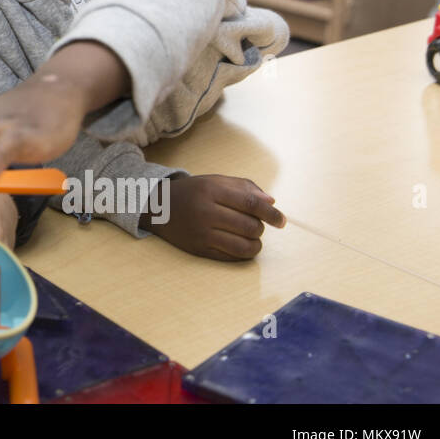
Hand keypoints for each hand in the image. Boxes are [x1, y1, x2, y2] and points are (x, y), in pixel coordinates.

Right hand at [143, 174, 284, 260]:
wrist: (158, 207)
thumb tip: (271, 202)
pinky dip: (244, 253)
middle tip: (257, 225)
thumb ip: (245, 187)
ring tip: (252, 237)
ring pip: (244, 245)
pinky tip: (242, 245)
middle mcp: (205, 212)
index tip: (281, 221)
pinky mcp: (199, 249)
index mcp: (210, 190)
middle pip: (250, 226)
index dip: (271, 213)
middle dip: (260, 227)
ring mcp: (201, 233)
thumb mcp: (215, 181)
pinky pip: (231, 257)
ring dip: (255, 243)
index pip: (250, 204)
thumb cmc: (194, 192)